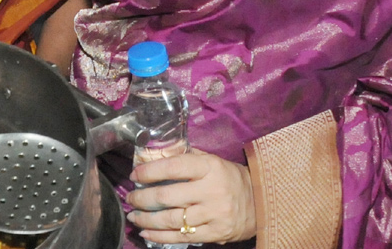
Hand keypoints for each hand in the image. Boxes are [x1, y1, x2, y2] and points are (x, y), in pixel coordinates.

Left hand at [126, 148, 255, 243]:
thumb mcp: (212, 160)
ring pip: (172, 220)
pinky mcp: (216, 233)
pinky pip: (183, 237)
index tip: (134, 174)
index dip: (150, 171)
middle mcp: (211, 190)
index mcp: (210, 167)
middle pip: (168, 196)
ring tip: (134, 216)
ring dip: (147, 220)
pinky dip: (161, 237)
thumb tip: (154, 155)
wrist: (261, 202)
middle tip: (130, 198)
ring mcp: (214, 214)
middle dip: (143, 198)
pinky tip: (147, 234)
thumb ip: (186, 157)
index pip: (174, 167)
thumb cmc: (230, 177)